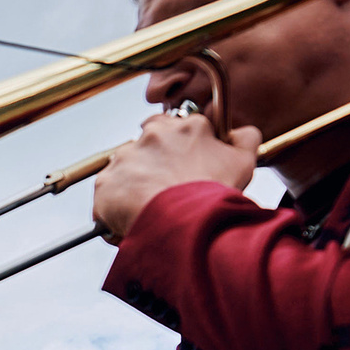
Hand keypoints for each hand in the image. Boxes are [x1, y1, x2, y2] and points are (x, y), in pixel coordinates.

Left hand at [92, 111, 260, 239]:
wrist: (187, 223)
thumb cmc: (214, 193)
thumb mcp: (244, 160)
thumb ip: (244, 138)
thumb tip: (241, 132)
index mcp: (184, 127)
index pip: (173, 127)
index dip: (176, 148)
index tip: (179, 165)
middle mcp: (151, 136)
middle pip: (146, 147)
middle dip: (153, 165)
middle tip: (166, 189)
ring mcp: (125, 158)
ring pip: (125, 170)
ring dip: (134, 185)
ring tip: (151, 208)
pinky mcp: (106, 183)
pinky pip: (107, 195)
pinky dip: (116, 207)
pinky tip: (134, 218)